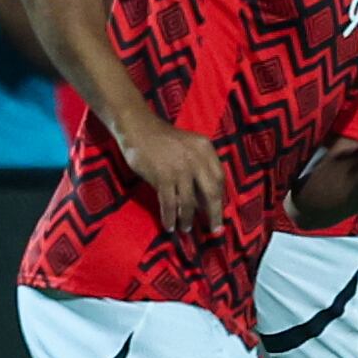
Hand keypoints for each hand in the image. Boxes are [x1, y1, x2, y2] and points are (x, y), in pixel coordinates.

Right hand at [116, 115, 223, 234]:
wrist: (138, 127)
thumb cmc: (163, 140)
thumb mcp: (189, 146)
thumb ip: (200, 166)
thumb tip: (206, 199)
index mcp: (206, 149)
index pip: (219, 179)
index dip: (220, 198)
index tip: (219, 212)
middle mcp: (197, 159)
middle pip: (211, 193)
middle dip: (213, 215)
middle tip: (214, 230)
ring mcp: (180, 168)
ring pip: (188, 202)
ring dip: (187, 219)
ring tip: (186, 229)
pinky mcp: (162, 176)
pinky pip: (169, 203)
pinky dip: (170, 217)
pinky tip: (169, 226)